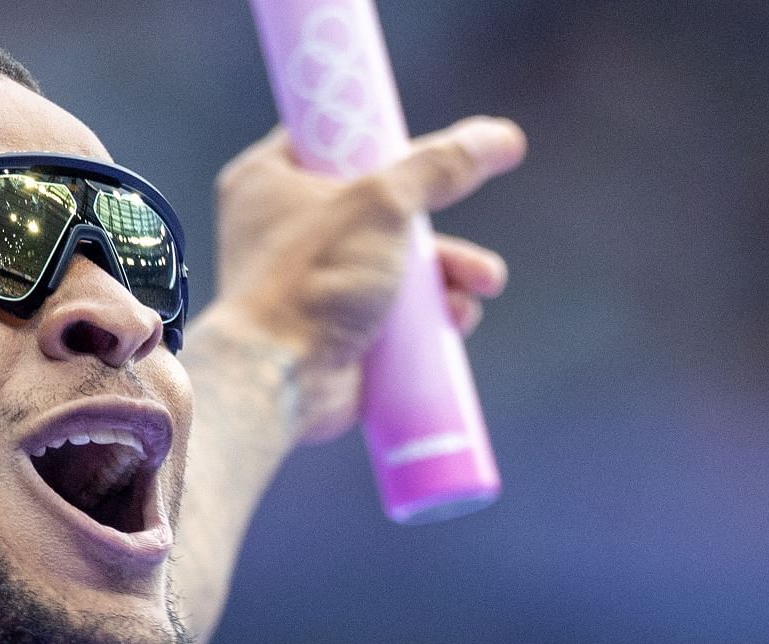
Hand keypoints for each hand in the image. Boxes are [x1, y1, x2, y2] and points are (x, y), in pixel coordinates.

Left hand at [205, 116, 527, 442]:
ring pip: (396, 262)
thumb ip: (438, 167)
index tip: (425, 147)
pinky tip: (459, 318)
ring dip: (449, 271)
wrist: (279, 381)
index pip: (331, 137)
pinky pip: (394, 312)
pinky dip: (430, 314)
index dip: (381, 138)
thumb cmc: (312, 281)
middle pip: (380, 206)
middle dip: (439, 223)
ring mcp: (311, 283)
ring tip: (481, 282)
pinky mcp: (335, 330)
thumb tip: (499, 137)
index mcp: (268, 180)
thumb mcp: (381, 205)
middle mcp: (285, 228)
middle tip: (466, 222)